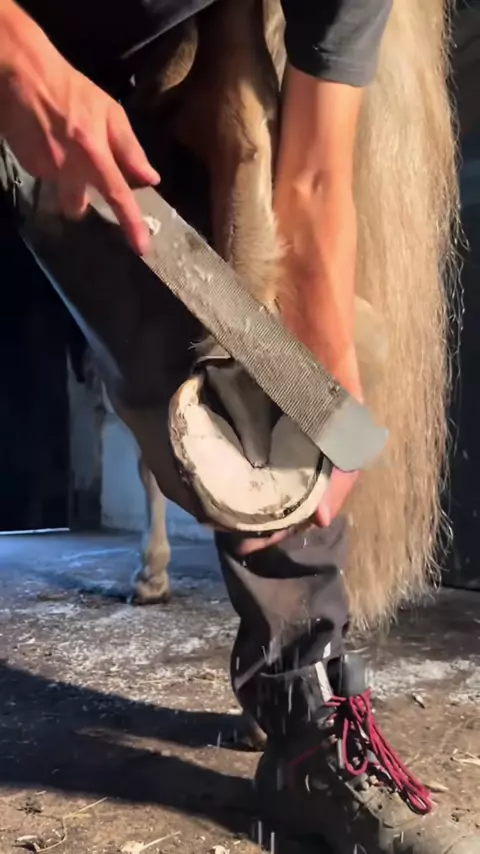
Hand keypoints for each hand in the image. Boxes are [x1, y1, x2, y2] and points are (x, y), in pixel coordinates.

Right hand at [0, 2, 158, 252]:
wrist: (21, 73)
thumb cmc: (70, 89)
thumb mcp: (108, 111)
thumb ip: (130, 149)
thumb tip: (150, 179)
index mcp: (94, 152)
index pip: (118, 196)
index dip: (131, 224)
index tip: (142, 248)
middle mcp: (69, 167)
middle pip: (79, 207)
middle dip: (82, 201)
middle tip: (84, 176)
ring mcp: (45, 169)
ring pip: (61, 194)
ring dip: (65, 185)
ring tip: (62, 153)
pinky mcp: (27, 166)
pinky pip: (45, 178)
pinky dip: (50, 167)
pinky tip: (47, 143)